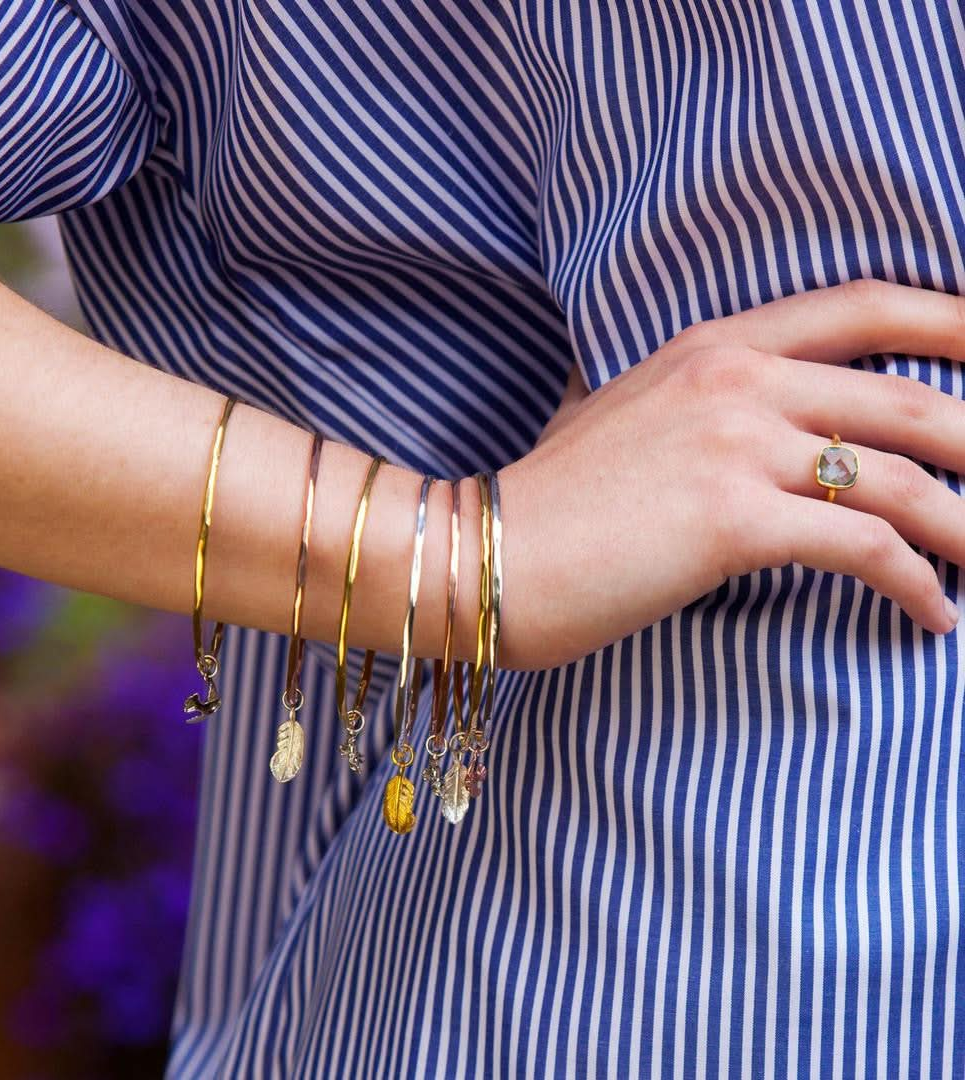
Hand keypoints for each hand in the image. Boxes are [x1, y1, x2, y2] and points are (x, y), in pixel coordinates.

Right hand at [499, 280, 964, 669]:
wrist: (483, 552)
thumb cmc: (545, 497)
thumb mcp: (606, 410)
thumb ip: (664, 393)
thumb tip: (673, 393)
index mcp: (714, 346)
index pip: (865, 306)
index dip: (954, 320)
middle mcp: (737, 381)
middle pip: (910, 399)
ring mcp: (738, 447)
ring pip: (904, 479)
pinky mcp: (735, 522)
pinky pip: (867, 547)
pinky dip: (916, 584)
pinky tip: (931, 617)